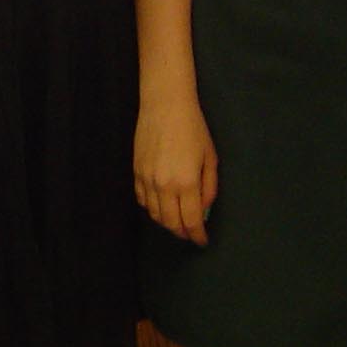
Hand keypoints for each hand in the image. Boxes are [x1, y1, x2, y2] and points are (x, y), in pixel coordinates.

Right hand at [134, 92, 217, 245]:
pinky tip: (162, 205)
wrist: (165, 105)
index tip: (202, 241)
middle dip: (183, 232)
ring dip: (167, 222)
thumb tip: (204, 208)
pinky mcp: (136, 173)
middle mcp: (164, 186)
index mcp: (187, 182)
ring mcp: (147, 181)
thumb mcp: (210, 156)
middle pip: (171, 223)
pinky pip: (143, 201)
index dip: (197, 235)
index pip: (191, 220)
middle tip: (191, 233)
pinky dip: (153, 208)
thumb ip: (209, 186)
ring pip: (155, 215)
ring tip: (178, 220)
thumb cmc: (193, 127)